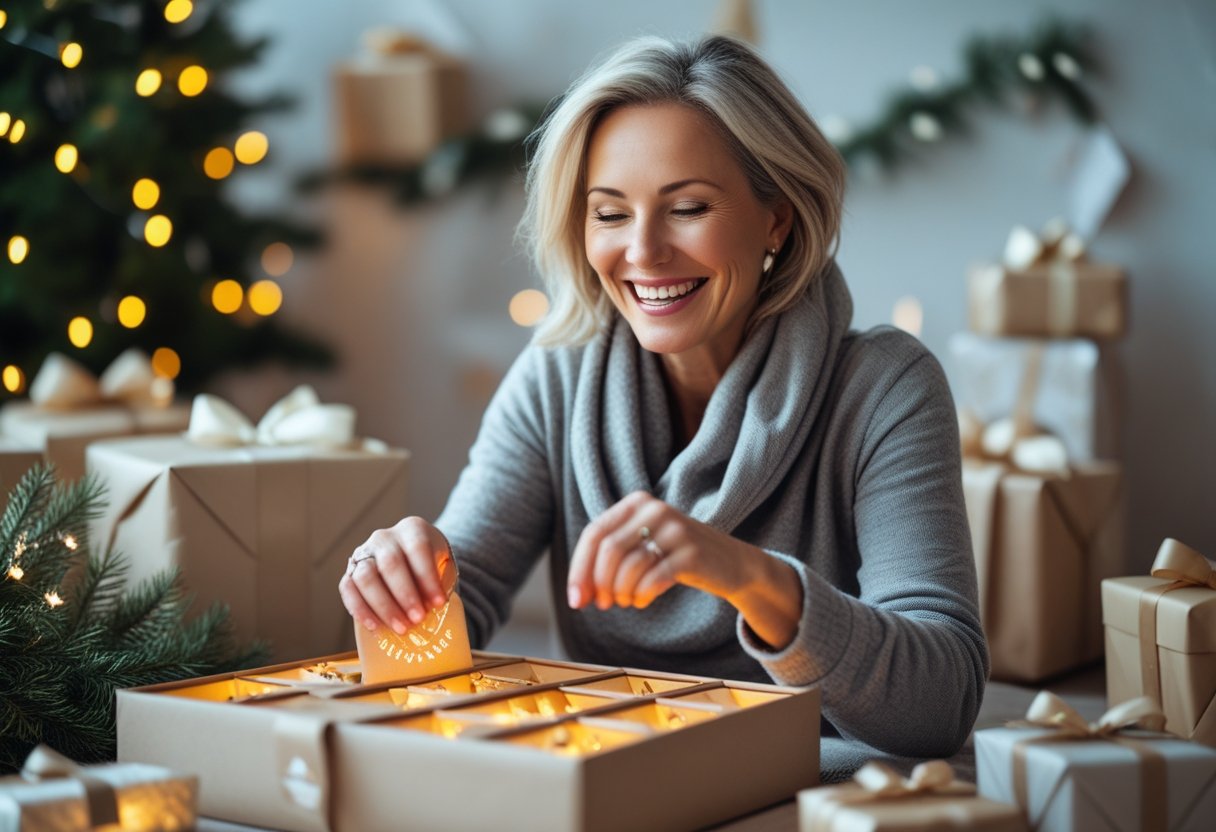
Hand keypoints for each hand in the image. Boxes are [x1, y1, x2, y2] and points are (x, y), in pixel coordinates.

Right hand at [338, 516, 450, 635]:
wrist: (411, 557)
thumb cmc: (430, 563)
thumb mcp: (442, 564)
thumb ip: (439, 581)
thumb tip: (436, 611)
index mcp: (412, 529)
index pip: (418, 549)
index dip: (427, 577)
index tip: (438, 603)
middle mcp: (385, 538)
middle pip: (390, 564)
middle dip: (405, 595)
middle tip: (417, 619)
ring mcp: (364, 552)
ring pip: (366, 577)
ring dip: (384, 606)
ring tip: (400, 628)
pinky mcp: (350, 570)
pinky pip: (348, 589)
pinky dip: (360, 610)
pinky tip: (375, 627)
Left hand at [566, 491, 753, 609]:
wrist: (731, 564)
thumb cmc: (676, 558)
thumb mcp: (642, 547)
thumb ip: (609, 562)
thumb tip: (578, 595)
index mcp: (637, 502)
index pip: (594, 534)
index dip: (579, 569)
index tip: (576, 600)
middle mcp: (655, 509)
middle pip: (608, 550)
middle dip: (599, 584)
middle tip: (603, 605)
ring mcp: (676, 529)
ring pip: (629, 566)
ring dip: (621, 593)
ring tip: (628, 600)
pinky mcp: (692, 552)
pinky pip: (653, 579)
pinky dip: (641, 596)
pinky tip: (644, 600)